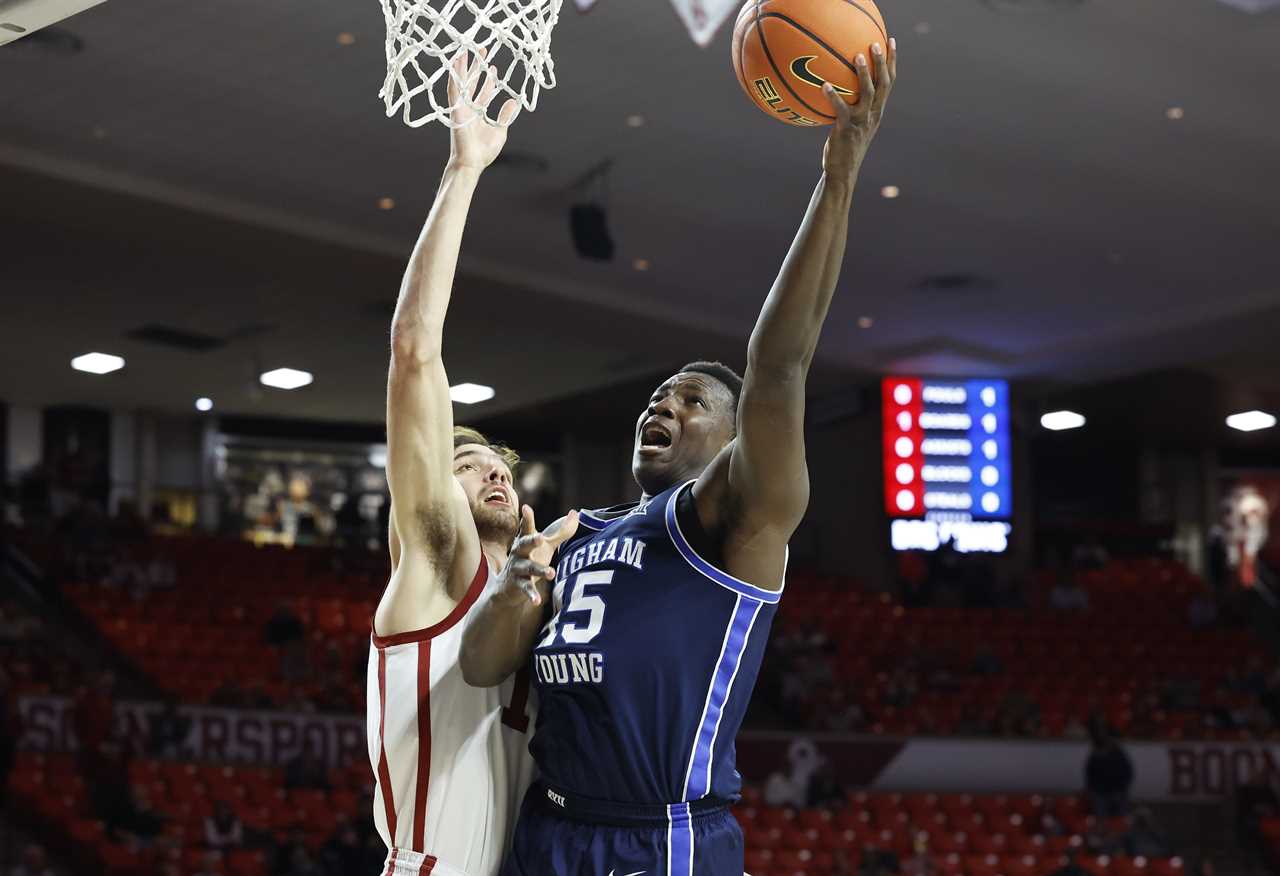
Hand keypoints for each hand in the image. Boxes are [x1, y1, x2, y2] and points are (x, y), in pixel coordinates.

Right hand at [447, 50, 519, 171]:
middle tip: (481, 49)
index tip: (493, 67)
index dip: (488, 79)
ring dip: (462, 66)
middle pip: (471, 82)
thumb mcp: (500, 130)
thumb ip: (505, 115)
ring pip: (461, 82)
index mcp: (478, 113)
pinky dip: (453, 77)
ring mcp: (460, 108)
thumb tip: (514, 101)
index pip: (483, 91)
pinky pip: (453, 90)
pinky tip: (455, 64)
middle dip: (476, 66)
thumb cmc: (484, 152)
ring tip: (466, 49)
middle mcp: (468, 108)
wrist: (472, 163)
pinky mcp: (455, 110)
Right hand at [496, 507, 579, 605]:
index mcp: (526, 541)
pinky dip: (531, 595)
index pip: (526, 528)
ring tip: (551, 573)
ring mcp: (517, 568)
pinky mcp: (517, 584)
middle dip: (531, 541)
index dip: (527, 518)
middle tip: (540, 538)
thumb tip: (576, 512)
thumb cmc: (531, 559)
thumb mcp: (546, 546)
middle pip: (524, 545)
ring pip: (529, 568)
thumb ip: (561, 531)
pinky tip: (537, 600)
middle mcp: (519, 552)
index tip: (526, 508)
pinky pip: (525, 589)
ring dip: (539, 570)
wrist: (507, 587)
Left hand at [821, 37, 896, 181]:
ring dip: (864, 74)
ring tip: (857, 56)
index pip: (889, 82)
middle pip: (883, 84)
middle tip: (877, 43)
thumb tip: (836, 84)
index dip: (892, 61)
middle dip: (882, 62)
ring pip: (867, 93)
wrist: (842, 172)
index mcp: (877, 111)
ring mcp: (861, 122)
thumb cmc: (844, 146)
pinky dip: (833, 97)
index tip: (891, 41)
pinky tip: (824, 85)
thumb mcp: (852, 123)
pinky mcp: (846, 129)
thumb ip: (851, 105)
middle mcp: (873, 114)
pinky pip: (840, 109)